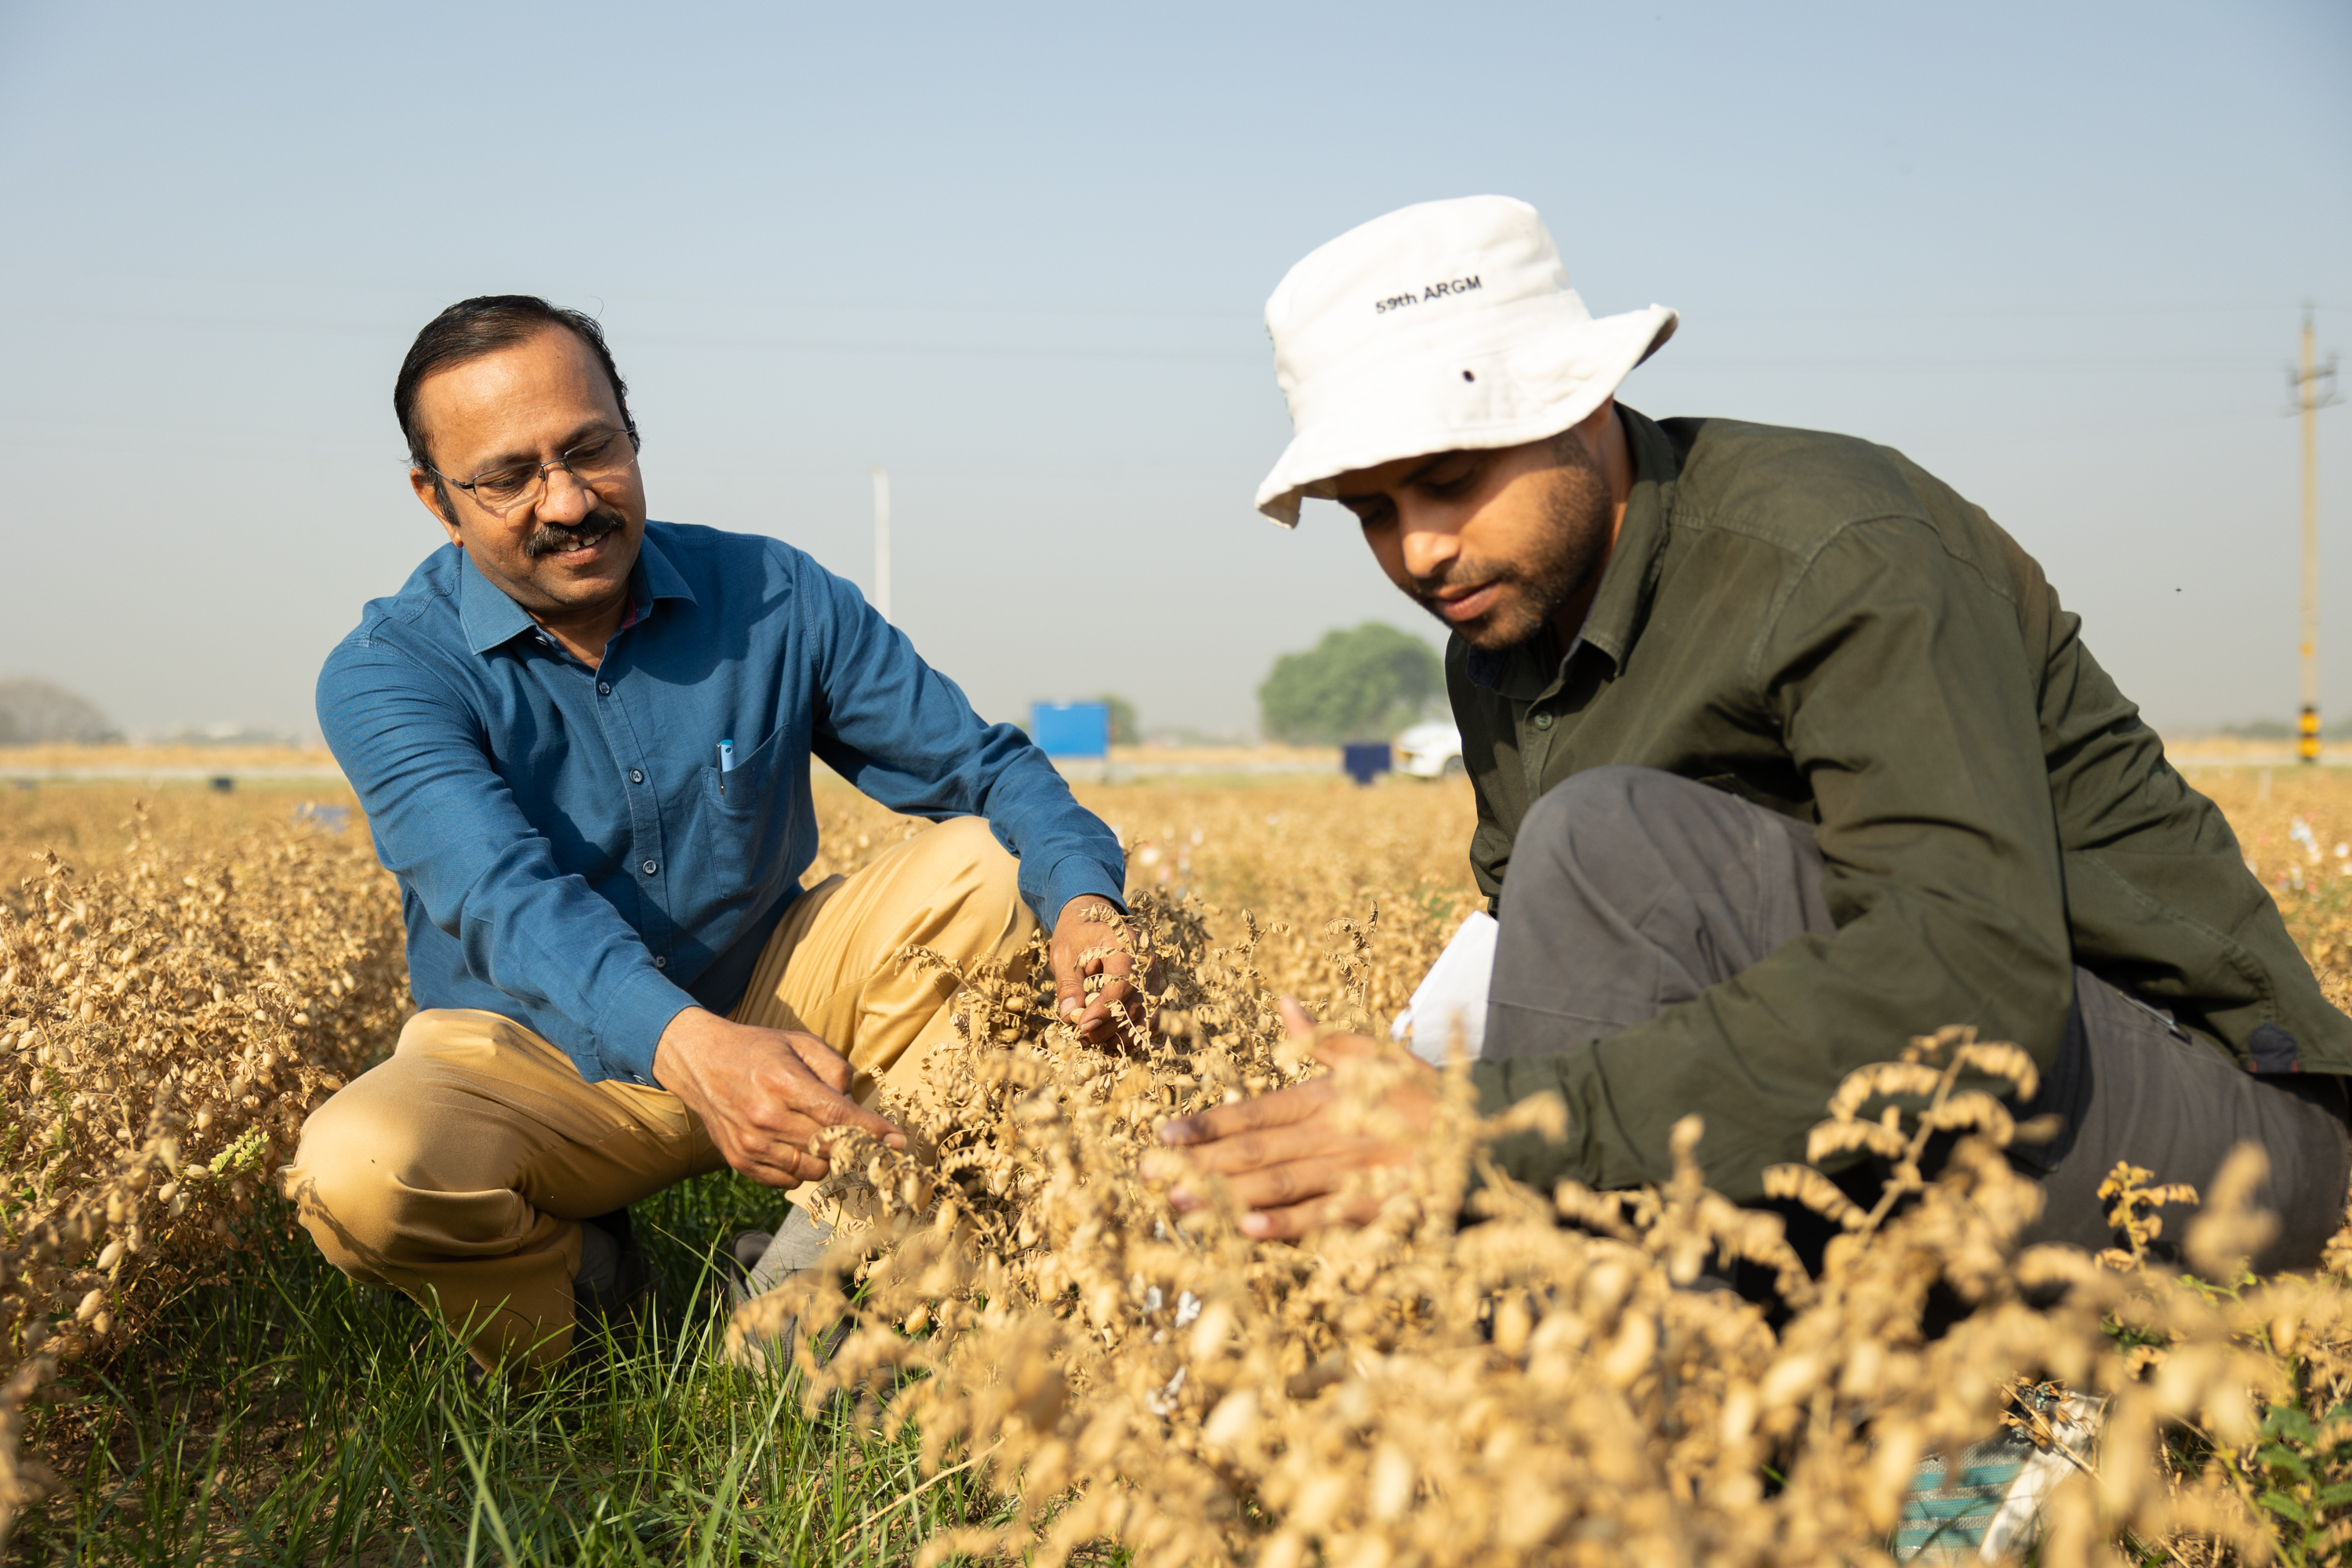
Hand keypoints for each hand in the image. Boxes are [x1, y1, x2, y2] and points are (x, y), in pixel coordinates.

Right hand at [653, 1008, 903, 1186]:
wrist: (699, 1062)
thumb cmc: (758, 1049)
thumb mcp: (801, 1043)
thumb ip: (836, 1070)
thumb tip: (856, 1107)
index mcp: (783, 1083)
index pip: (836, 1116)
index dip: (871, 1131)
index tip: (898, 1141)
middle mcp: (765, 1117)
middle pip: (827, 1148)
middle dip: (853, 1145)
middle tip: (860, 1136)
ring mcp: (750, 1144)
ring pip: (811, 1170)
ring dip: (827, 1158)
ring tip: (820, 1135)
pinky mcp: (739, 1161)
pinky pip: (787, 1181)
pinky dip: (801, 1169)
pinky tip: (796, 1145)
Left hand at [1051, 894, 1161, 1046]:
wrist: (1093, 925)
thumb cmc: (1077, 936)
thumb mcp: (1064, 954)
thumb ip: (1068, 984)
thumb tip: (1069, 1017)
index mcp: (1124, 943)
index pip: (1121, 982)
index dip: (1103, 1009)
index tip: (1082, 1025)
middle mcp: (1145, 961)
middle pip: (1133, 1003)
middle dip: (1105, 1026)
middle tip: (1080, 1036)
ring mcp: (1152, 977)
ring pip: (1142, 1016)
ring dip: (1116, 1034)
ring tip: (1090, 1039)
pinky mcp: (1150, 991)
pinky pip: (1148, 1019)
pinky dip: (1130, 1033)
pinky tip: (1108, 1039)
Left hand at [1155, 998, 1438, 1238]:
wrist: (1487, 1138)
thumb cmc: (1425, 1098)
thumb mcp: (1378, 1057)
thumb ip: (1325, 1040)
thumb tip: (1285, 1005)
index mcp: (1328, 1097)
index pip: (1257, 1110)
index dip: (1210, 1123)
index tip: (1165, 1132)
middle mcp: (1334, 1132)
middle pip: (1257, 1149)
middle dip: (1201, 1162)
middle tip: (1152, 1173)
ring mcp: (1354, 1170)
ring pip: (1281, 1183)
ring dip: (1227, 1194)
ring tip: (1181, 1204)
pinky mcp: (1377, 1205)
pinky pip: (1326, 1216)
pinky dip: (1288, 1224)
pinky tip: (1248, 1230)